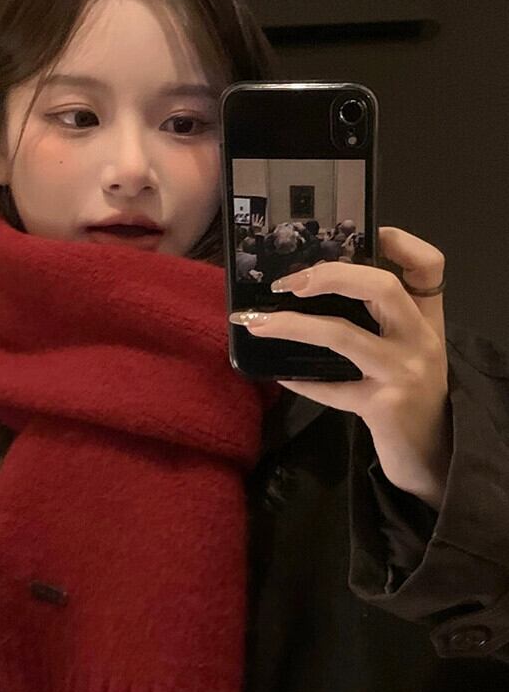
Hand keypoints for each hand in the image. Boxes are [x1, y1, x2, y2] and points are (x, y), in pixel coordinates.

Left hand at [229, 227, 450, 510]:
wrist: (435, 459)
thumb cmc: (413, 397)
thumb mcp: (406, 351)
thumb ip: (378, 321)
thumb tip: (311, 287)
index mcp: (426, 319)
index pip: (428, 265)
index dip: (398, 240)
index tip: (361, 233)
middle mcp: (420, 339)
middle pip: (382, 285)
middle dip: (330, 274)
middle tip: (287, 281)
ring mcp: (404, 372)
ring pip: (343, 334)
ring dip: (294, 325)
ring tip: (256, 323)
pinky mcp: (384, 406)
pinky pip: (332, 389)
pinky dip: (302, 381)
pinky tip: (280, 375)